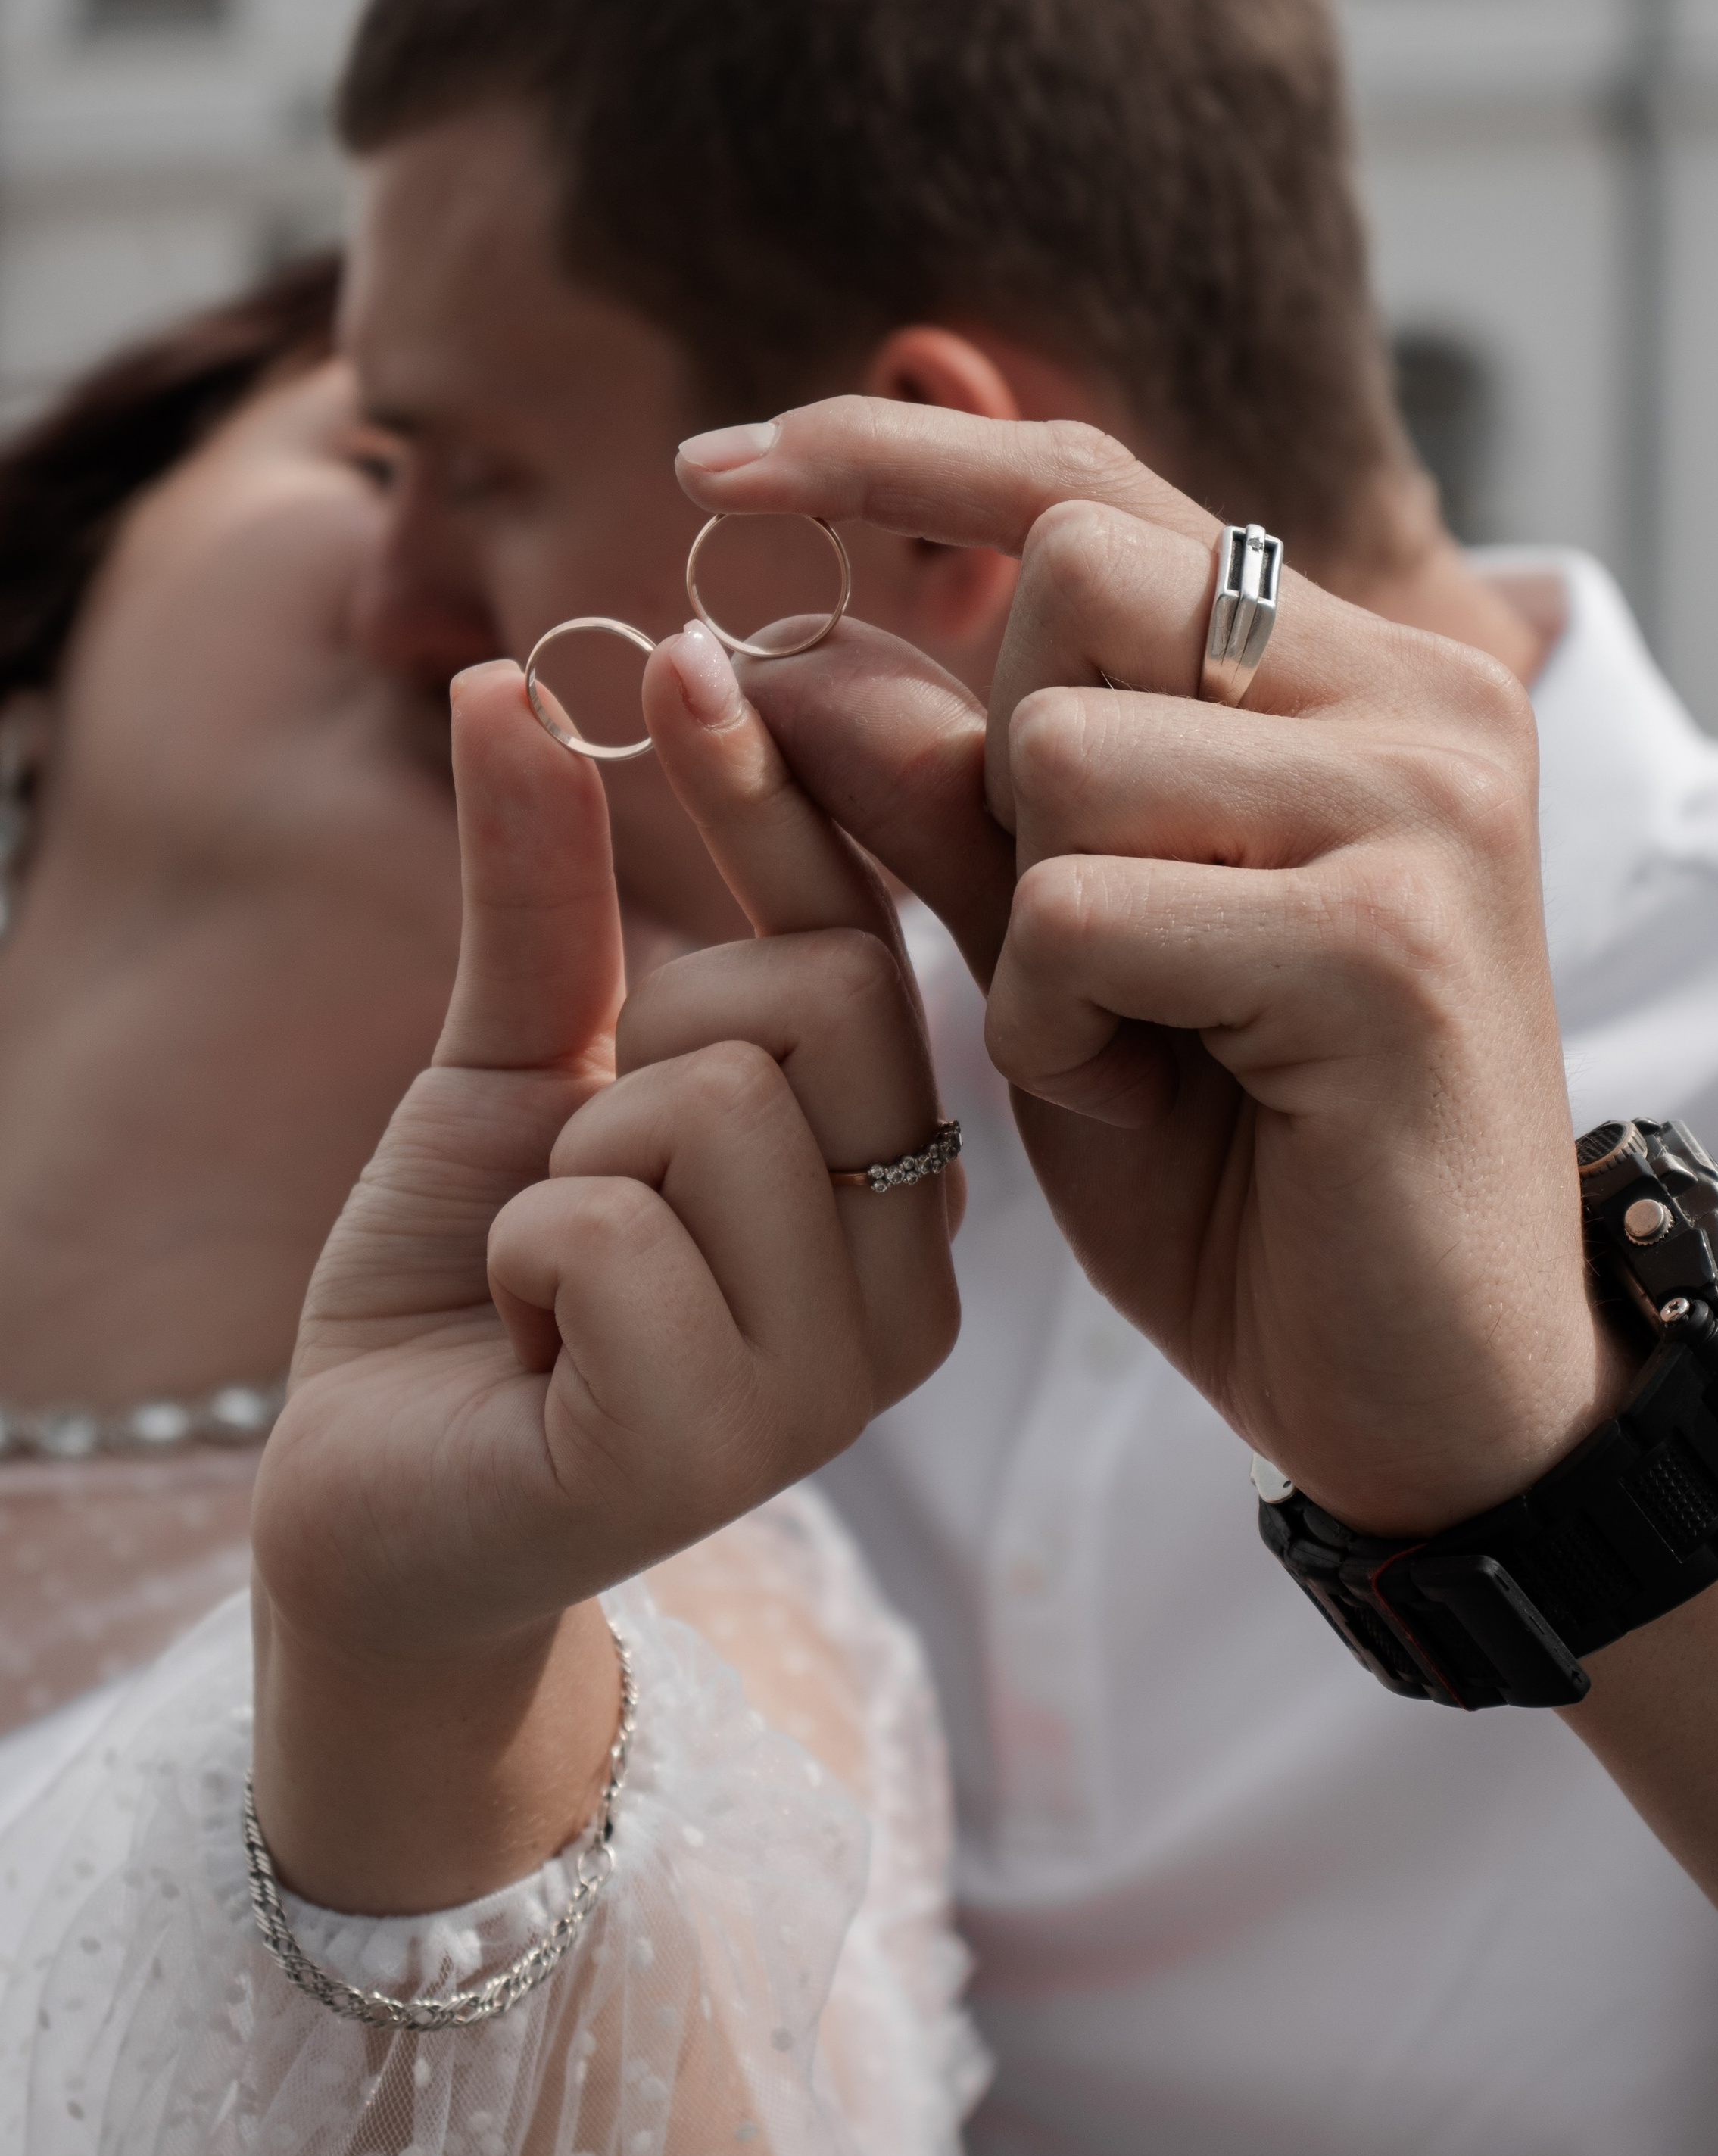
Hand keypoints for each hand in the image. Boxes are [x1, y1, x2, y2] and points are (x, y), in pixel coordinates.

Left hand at [250, 626, 956, 1910]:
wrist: (369, 1497)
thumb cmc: (467, 1277)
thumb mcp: (517, 1055)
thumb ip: (548, 885)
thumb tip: (513, 676)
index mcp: (894, 1167)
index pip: (870, 935)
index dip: (779, 794)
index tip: (686, 658)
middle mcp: (910, 1265)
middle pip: (814, 999)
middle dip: (645, 1043)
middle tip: (590, 1160)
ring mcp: (837, 1373)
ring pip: (711, 1106)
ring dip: (570, 1165)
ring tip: (559, 1272)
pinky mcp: (718, 1446)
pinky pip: (613, 1232)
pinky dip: (524, 1255)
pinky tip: (532, 1343)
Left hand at [677, 401, 1622, 1535]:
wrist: (1428, 1384)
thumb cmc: (1245, 1160)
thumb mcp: (1060, 952)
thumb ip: (940, 799)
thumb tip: (779, 648)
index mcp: (1354, 675)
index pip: (1094, 485)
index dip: (899, 454)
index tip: (719, 461)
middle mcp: (1416, 698)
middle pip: (1074, 569)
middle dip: (1001, 755)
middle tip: (1084, 933)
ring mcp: (1421, 805)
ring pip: (1062, 747)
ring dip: (1031, 925)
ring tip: (1140, 1043)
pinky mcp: (1389, 940)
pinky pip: (1084, 910)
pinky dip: (1062, 1027)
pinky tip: (1156, 1100)